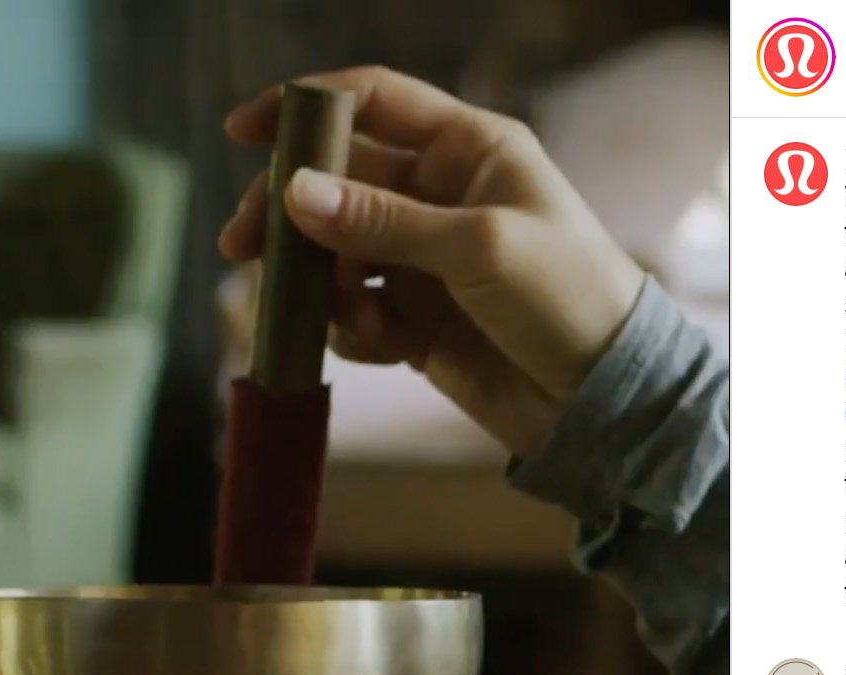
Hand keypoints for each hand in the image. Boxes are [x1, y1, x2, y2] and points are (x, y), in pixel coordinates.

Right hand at [220, 66, 645, 457]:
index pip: (373, 102)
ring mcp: (427, 260)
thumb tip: (293, 192)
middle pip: (337, 181)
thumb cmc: (567, 299)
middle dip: (289, 215)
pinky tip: (385, 346)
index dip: (306, 107)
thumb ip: (384, 221)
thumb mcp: (479, 248)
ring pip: (338, 254)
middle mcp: (442, 196)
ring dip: (326, 285)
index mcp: (470, 150)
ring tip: (353, 317)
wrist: (601, 400)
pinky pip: (357, 313)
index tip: (244, 131)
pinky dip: (356, 330)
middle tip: (243, 249)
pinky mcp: (419, 320)